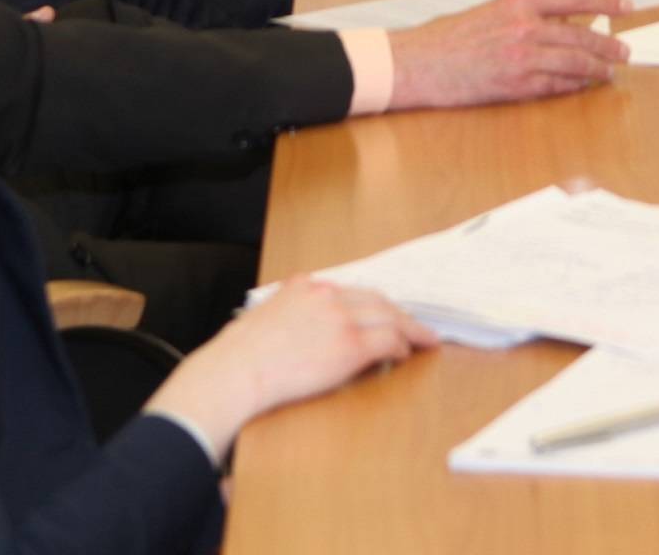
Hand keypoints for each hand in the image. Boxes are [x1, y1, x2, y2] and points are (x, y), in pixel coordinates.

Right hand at [144, 278, 436, 454]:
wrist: (236, 373)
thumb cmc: (240, 358)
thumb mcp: (266, 319)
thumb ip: (292, 316)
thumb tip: (309, 334)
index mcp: (304, 286)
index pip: (350, 291)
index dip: (371, 304)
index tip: (381, 312)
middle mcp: (326, 294)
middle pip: (376, 298)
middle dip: (397, 312)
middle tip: (413, 324)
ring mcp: (341, 317)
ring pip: (390, 315)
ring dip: (409, 327)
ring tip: (423, 338)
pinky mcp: (351, 344)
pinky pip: (389, 340)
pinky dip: (404, 345)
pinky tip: (408, 353)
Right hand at [386, 0, 629, 109]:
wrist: (420, 64)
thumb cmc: (451, 38)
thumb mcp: (492, 11)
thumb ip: (526, 14)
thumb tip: (562, 22)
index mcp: (519, 0)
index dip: (606, 1)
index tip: (627, 5)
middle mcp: (525, 26)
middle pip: (581, 34)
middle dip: (608, 45)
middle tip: (625, 51)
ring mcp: (522, 57)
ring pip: (575, 63)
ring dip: (598, 68)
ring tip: (611, 71)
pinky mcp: (516, 85)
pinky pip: (557, 86)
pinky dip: (575, 86)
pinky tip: (584, 86)